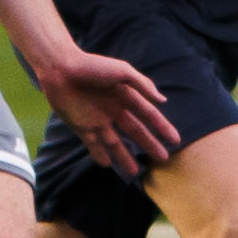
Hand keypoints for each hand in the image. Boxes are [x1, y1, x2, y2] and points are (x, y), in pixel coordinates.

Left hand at [38, 51, 178, 176]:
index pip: (149, 115)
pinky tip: (107, 164)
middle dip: (149, 145)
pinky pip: (92, 144)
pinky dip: (99, 154)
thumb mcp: (122, 71)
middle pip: (135, 132)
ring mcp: (97, 119)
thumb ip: (142, 85)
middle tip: (163, 159)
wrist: (61, 68)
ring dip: (124, 157)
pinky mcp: (81, 126)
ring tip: (135, 172)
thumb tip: (163, 101)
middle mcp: (114, 110)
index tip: (175, 141)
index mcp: (126, 96)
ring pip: (115, 143)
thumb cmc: (93, 65)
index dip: (162, 128)